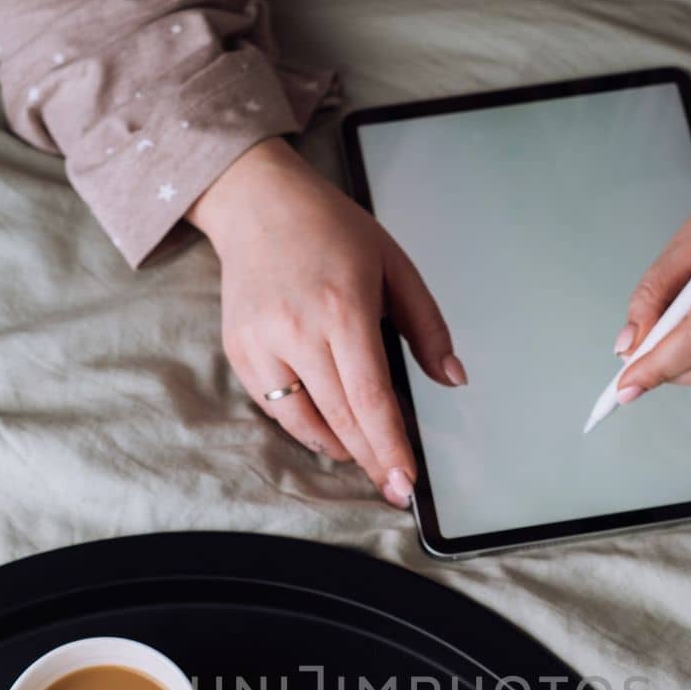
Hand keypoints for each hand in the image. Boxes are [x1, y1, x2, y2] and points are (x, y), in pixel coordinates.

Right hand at [188, 137, 465, 506]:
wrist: (257, 201)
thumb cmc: (329, 230)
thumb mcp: (394, 265)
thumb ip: (427, 326)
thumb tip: (451, 378)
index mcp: (344, 308)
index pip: (371, 397)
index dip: (390, 445)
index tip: (406, 480)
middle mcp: (298, 331)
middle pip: (341, 418)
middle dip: (371, 460)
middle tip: (392, 488)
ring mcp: (261, 344)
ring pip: (303, 422)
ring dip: (338, 448)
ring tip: (363, 456)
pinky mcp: (239, 350)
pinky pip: (275, 407)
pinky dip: (305, 425)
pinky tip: (329, 427)